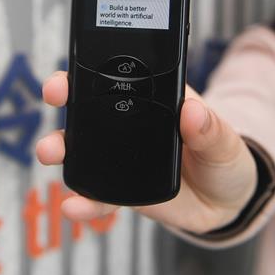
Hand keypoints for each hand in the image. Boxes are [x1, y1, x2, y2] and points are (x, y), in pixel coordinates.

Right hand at [36, 72, 257, 233]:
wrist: (225, 203)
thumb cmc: (225, 159)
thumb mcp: (226, 141)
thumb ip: (211, 128)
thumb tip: (194, 110)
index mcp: (154, 98)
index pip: (118, 75)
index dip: (91, 68)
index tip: (74, 68)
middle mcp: (129, 123)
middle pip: (89, 106)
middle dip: (64, 98)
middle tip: (52, 96)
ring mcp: (120, 157)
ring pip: (82, 150)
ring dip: (60, 148)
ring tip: (48, 153)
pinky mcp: (120, 191)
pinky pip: (97, 197)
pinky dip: (83, 202)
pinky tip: (72, 206)